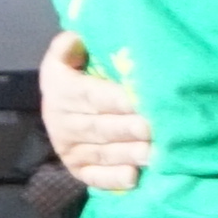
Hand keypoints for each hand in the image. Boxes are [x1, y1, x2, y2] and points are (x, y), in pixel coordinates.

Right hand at [38, 31, 152, 191]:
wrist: (60, 112)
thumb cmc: (77, 79)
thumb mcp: (66, 60)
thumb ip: (67, 48)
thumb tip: (75, 39)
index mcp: (62, 92)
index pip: (92, 96)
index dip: (118, 99)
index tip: (143, 100)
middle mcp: (63, 123)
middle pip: (101, 127)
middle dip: (130, 128)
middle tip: (156, 129)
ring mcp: (70, 149)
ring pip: (103, 152)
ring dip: (129, 154)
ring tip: (155, 153)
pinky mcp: (78, 170)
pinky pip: (95, 177)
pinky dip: (114, 178)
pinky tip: (134, 177)